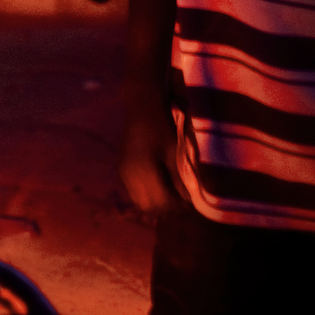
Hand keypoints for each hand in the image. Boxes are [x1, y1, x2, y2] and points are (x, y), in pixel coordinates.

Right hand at [118, 100, 185, 216]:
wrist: (142, 108)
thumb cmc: (163, 127)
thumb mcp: (177, 153)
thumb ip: (181, 179)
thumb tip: (188, 201)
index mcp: (143, 172)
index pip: (161, 203)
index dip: (178, 206)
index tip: (191, 202)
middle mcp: (130, 176)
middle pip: (148, 206)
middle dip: (166, 207)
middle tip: (182, 199)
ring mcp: (124, 173)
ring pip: (140, 201)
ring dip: (155, 202)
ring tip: (170, 192)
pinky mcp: (122, 169)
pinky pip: (134, 191)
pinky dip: (147, 193)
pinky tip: (158, 183)